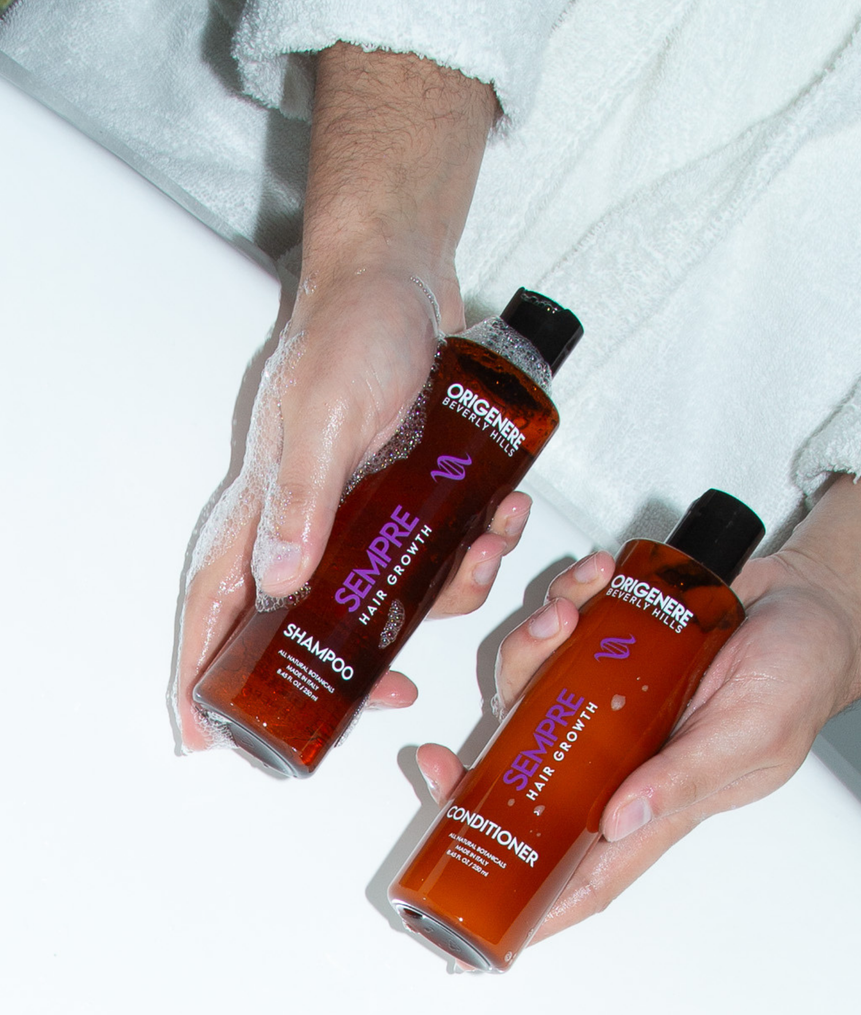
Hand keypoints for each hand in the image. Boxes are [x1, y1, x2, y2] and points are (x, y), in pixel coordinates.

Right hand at [172, 46, 499, 749]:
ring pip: (387, 597)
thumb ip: (304, 498)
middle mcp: (305, 519)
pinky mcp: (404, 496)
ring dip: (444, 594)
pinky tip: (504, 516)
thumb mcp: (326, 413)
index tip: (205, 736)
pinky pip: (434, 554)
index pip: (216, 601)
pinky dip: (474, 551)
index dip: (201, 671)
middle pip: (303, 625)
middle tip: (396, 692)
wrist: (405, 278)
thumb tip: (277, 586)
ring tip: (486, 549)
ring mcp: (357, 511)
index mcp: (264, 505)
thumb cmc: (353, 331)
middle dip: (353, 664)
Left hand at [416, 476, 860, 941]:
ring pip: (535, 694)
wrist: (812, 599)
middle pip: (535, 776)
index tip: (473, 922)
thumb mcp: (752, 731)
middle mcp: (626, 754)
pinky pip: (563, 633)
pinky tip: (594, 577)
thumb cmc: (801, 673)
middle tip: (436, 760)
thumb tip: (619, 823)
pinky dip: (567, 601)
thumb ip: (688, 777)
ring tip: (563, 613)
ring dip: (532, 652)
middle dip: (479, 770)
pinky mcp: (612, 647)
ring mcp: (613, 699)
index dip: (533, 904)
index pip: (589, 871)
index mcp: (664, 798)